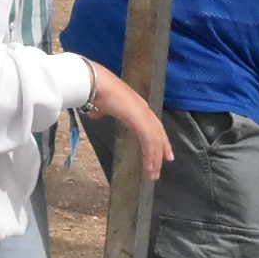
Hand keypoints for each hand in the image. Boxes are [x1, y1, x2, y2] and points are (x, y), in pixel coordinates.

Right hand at [79, 64, 172, 178]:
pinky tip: (149, 166)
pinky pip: (149, 141)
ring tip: (153, 173)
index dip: (159, 137)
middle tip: (163, 164)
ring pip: (155, 140)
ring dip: (155, 158)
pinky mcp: (139, 119)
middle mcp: (143, 109)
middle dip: (162, 149)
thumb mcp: (100, 104)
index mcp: (136, 105)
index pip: (152, 124)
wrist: (94, 83)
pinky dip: (150, 155)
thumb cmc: (95, 90)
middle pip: (158, 133)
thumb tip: (95, 113)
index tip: (163, 150)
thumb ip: (101, 110)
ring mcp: (142, 113)